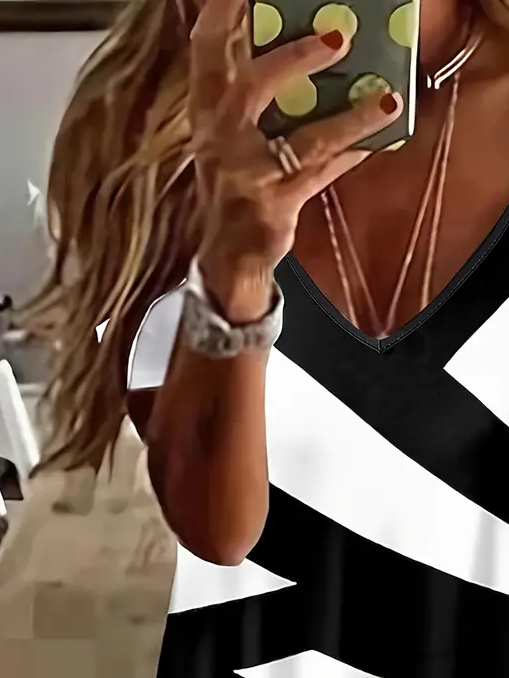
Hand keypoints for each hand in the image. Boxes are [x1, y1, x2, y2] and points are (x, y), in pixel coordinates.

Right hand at [190, 0, 402, 321]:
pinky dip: (352, 153)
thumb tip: (307, 48)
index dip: (223, 14)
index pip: (207, 52)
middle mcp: (220, 140)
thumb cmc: (234, 184)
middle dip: (293, 59)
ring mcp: (245, 175)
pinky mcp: (273, 204)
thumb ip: (252, 96)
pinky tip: (381, 137)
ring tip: (385, 100)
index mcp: (207, 114)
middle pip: (251, 89)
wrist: (225, 253)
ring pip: (302, 140)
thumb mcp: (230, 136)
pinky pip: (321, 174)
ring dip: (347, 118)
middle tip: (339, 37)